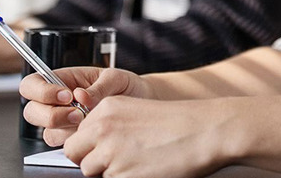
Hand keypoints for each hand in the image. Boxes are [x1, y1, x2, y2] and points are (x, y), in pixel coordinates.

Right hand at [21, 67, 156, 145]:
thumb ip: (98, 86)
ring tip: (88, 121)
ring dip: (65, 130)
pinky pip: (61, 145)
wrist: (141, 102)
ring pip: (46, 131)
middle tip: (77, 114)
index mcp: (62, 80)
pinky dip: (74, 141)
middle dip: (51, 115)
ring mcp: (63, 122)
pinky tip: (90, 132)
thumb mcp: (115, 78)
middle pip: (31, 111)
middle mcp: (57, 102)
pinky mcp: (72, 138)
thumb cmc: (125, 86)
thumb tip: (81, 96)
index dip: (41, 91)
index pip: (32, 84)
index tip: (66, 95)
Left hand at [29, 89, 235, 177]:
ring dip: (108, 171)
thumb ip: (110, 125)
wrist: (206, 131)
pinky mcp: (121, 174)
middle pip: (74, 153)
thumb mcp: (137, 112)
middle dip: (90, 160)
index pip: (76, 134)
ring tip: (136, 162)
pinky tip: (144, 168)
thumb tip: (91, 146)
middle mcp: (103, 128)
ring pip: (90, 171)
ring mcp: (110, 152)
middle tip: (115, 160)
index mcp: (106, 108)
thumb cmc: (179, 122)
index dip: (90, 145)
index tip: (106, 148)